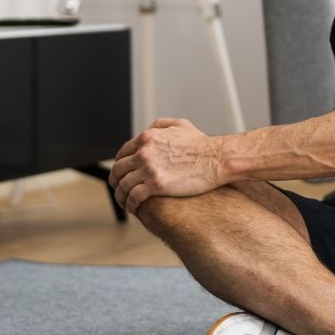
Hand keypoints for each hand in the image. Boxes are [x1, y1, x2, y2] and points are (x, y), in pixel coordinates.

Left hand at [107, 118, 224, 213]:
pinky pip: (134, 196)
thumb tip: (150, 130)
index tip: (122, 174)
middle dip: (116, 181)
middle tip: (119, 189)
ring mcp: (149, 168)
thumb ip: (160, 125)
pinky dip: (130, 204)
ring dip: (121, 196)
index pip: (122, 153)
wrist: (218, 158)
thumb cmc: (204, 144)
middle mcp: (144, 152)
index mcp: (147, 138)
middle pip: (118, 169)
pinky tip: (133, 208)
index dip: (119, 165)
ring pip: (123, 185)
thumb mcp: (180, 125)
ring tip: (125, 202)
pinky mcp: (156, 185)